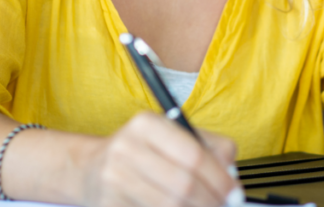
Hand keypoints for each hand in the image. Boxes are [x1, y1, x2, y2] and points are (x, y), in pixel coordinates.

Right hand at [80, 112, 241, 206]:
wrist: (90, 169)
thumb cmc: (139, 153)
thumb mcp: (170, 136)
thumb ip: (207, 147)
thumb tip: (231, 176)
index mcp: (146, 124)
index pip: (194, 154)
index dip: (220, 179)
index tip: (234, 193)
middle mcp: (126, 148)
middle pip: (184, 185)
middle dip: (211, 202)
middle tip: (223, 206)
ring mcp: (114, 179)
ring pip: (170, 206)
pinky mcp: (109, 205)